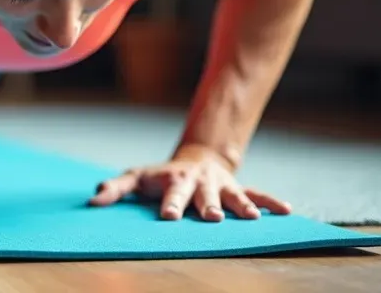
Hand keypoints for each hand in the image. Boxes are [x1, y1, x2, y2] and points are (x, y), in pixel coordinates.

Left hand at [88, 144, 291, 220]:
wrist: (195, 161)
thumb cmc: (160, 176)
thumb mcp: (136, 178)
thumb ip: (115, 188)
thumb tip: (92, 200)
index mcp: (174, 181)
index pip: (170, 194)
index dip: (170, 204)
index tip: (168, 217)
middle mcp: (199, 183)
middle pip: (203, 196)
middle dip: (207, 206)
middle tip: (211, 218)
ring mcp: (221, 185)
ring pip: (232, 195)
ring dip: (241, 206)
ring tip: (252, 218)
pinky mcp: (238, 188)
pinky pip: (257, 194)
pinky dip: (271, 202)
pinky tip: (287, 210)